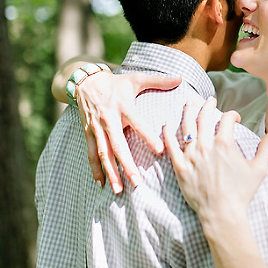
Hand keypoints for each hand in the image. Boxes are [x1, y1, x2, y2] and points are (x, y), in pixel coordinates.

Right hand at [76, 70, 180, 192]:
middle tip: (137, 182)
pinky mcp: (88, 133)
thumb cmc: (117, 82)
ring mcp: (97, 128)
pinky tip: (101, 183)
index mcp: (124, 107)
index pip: (138, 123)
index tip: (160, 150)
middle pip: (118, 145)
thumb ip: (159, 80)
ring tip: (118, 189)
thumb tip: (181, 78)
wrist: (86, 81)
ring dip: (111, 172)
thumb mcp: (136, 78)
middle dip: (127, 165)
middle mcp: (109, 119)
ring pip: (103, 153)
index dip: (148, 136)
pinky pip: (91, 153)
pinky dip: (95, 169)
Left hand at [164, 98, 267, 222]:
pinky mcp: (180, 167)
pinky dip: (167, 133)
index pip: (227, 119)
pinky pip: (171, 146)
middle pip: (204, 117)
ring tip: (189, 104)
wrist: (222, 213)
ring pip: (186, 127)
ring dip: (188, 112)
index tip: (235, 118)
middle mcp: (206, 146)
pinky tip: (166, 125)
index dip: (232, 114)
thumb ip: (265, 150)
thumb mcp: (259, 170)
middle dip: (207, 105)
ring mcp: (191, 156)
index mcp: (225, 144)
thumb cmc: (241, 193)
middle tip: (209, 101)